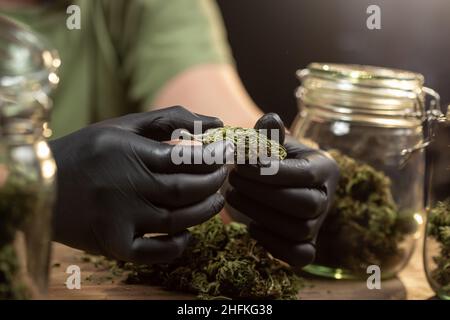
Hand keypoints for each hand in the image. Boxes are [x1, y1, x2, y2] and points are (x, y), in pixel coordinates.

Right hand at [50, 106, 231, 263]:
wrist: (42, 183)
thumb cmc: (89, 150)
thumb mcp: (123, 125)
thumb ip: (171, 119)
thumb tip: (217, 123)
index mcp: (127, 152)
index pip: (185, 158)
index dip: (214, 157)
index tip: (227, 153)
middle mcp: (123, 186)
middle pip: (186, 190)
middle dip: (214, 182)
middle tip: (224, 174)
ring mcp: (118, 219)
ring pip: (177, 220)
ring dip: (206, 211)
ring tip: (217, 198)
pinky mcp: (113, 245)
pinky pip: (156, 252)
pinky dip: (178, 245)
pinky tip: (187, 232)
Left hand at [226, 113, 339, 266]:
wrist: (276, 182)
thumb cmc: (273, 159)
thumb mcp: (272, 143)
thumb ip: (269, 134)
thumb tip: (270, 120)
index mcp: (324, 168)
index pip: (306, 174)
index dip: (272, 172)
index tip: (241, 165)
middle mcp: (326, 198)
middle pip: (305, 204)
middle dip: (263, 194)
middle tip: (232, 180)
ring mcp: (318, 225)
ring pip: (298, 229)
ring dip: (260, 214)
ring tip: (232, 196)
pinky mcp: (307, 246)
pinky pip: (298, 255)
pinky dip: (273, 244)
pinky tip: (251, 227)